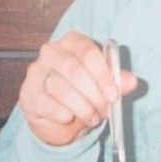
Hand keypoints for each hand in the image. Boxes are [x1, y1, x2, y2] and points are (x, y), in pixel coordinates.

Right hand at [18, 30, 136, 147]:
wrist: (57, 119)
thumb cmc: (83, 95)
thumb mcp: (102, 88)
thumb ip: (116, 83)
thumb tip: (132, 81)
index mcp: (72, 42)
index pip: (87, 52)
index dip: (102, 74)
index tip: (113, 95)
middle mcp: (51, 51)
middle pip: (73, 68)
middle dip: (93, 94)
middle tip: (104, 110)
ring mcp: (36, 71)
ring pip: (60, 87)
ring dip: (81, 107)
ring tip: (92, 117)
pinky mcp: (28, 93)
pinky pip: (46, 102)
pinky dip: (61, 113)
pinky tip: (69, 118)